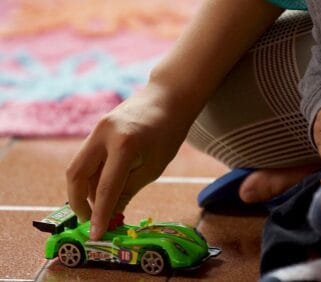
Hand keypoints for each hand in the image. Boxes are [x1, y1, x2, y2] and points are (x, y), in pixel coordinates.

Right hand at [66, 84, 188, 239]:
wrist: (168, 97)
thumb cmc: (168, 133)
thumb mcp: (153, 167)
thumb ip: (127, 190)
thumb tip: (110, 214)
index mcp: (124, 146)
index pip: (105, 188)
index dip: (99, 214)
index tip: (95, 235)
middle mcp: (103, 135)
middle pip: (76, 174)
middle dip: (78, 201)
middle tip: (90, 219)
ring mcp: (97, 129)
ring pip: (79, 166)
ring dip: (85, 189)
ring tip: (101, 205)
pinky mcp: (97, 128)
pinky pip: (88, 157)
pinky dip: (92, 175)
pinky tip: (103, 187)